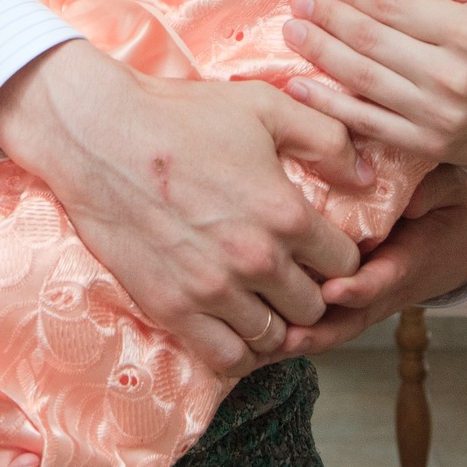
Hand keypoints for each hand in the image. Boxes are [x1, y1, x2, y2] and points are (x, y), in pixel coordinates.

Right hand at [0, 39, 364, 375]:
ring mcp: (212, 291)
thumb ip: (327, 138)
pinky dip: (240, 348)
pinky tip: (234, 321)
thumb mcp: (265, 107)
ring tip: (263, 295)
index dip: (339, 253)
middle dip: (311, 288)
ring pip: (275, 338)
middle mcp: (255, 261)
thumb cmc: (182, 114)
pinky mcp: (172, 308)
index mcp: (285, 214)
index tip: (322, 243)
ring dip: (276, 320)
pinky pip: (226, 359)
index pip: (346, 263)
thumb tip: (367, 176)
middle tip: (292, 269)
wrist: (99, 134)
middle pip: (314, 306)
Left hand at [279, 166, 466, 358]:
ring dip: (301, 339)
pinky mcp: (344, 299)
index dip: (362, 287)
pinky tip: (256, 344)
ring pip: (333, 326)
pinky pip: (321, 322)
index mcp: (409, 260)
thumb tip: (408, 199)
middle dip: (320, 329)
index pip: (385, 278)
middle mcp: (382, 288)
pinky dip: (291, 335)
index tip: (336, 290)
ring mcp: (363, 299)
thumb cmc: (442, 208)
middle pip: (351, 317)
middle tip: (288, 336)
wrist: (452, 242)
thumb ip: (429, 191)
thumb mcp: (447, 191)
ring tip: (264, 348)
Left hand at [283, 0, 466, 170]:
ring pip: (362, 81)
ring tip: (291, 35)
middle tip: (297, 5)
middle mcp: (451, 74)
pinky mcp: (428, 144)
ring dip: (320, 56)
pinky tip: (301, 87)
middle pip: (370, 42)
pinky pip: (368, 123)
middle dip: (326, 21)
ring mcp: (437, 114)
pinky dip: (330, 105)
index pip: (391, 8)